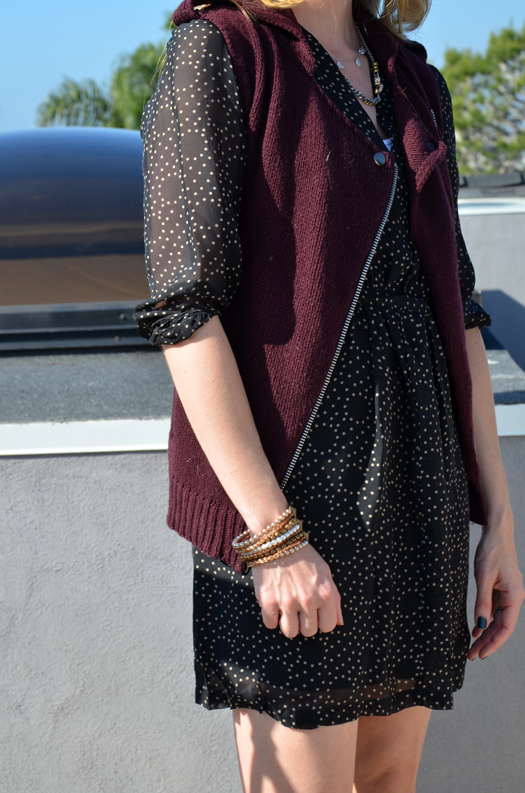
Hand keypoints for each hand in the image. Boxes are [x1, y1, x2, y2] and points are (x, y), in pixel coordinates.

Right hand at [251, 544, 342, 638]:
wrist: (277, 540)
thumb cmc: (303, 557)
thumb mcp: (326, 573)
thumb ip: (335, 599)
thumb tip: (339, 623)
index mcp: (325, 593)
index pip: (328, 626)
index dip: (320, 622)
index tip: (313, 614)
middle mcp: (308, 600)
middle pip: (308, 632)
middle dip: (303, 623)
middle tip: (298, 609)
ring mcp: (287, 601)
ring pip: (290, 632)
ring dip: (287, 623)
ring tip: (285, 609)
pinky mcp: (268, 601)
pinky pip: (270, 624)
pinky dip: (271, 617)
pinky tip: (273, 604)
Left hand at [468, 528, 524, 660]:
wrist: (496, 533)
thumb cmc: (491, 551)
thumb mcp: (483, 577)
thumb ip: (482, 602)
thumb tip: (479, 626)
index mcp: (515, 595)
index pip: (506, 627)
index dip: (494, 642)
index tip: (481, 653)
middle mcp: (514, 598)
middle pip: (502, 627)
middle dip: (487, 642)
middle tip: (471, 655)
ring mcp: (508, 594)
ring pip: (498, 621)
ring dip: (485, 634)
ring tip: (472, 647)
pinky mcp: (501, 590)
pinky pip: (494, 611)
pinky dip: (485, 621)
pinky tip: (475, 630)